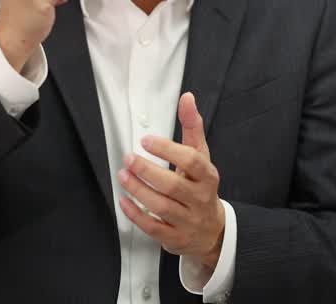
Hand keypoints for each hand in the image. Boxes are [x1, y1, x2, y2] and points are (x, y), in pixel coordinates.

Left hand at [118, 92, 224, 270]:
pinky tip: (123, 200)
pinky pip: (153, 227)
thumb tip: (187, 97)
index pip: (191, 161)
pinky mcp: (175, 238)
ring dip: (138, 190)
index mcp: (208, 176)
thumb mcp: (201, 157)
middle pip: (173, 185)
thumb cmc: (201, 186)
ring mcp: (188, 221)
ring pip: (161, 207)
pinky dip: (136, 214)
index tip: (146, 141)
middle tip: (128, 158)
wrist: (213, 231)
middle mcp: (200, 199)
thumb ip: (192, 128)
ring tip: (122, 175)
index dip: (168, 150)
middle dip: (147, 171)